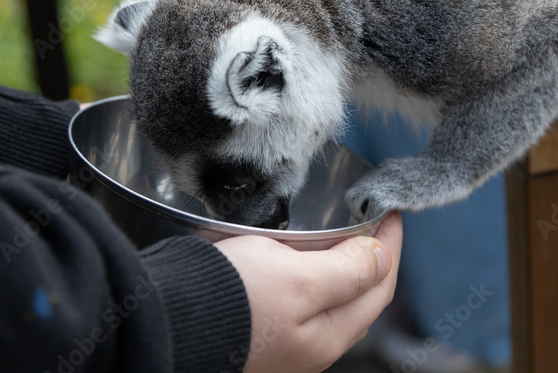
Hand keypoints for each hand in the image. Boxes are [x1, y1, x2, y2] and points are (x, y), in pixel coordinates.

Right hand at [214, 211, 401, 372]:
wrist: (166, 319)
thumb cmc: (231, 297)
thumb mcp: (299, 278)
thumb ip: (347, 271)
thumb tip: (382, 258)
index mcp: (328, 336)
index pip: (379, 286)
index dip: (390, 246)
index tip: (391, 210)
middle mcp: (310, 347)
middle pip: (358, 297)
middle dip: (371, 257)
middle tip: (370, 220)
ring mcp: (283, 341)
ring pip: (328, 299)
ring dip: (341, 266)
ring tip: (340, 233)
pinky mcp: (257, 329)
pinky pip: (299, 301)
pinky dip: (310, 274)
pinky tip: (299, 256)